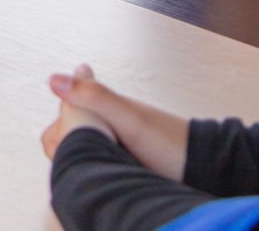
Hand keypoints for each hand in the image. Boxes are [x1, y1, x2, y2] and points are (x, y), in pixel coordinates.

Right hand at [40, 65, 190, 180]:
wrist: (206, 167)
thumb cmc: (169, 142)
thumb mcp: (128, 118)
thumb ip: (93, 97)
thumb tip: (53, 79)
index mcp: (107, 104)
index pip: (67, 106)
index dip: (63, 123)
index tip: (70, 138)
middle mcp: (111, 120)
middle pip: (72, 130)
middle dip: (68, 144)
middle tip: (82, 161)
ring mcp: (120, 140)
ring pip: (85, 148)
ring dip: (83, 159)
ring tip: (92, 173)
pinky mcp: (128, 160)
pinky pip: (101, 163)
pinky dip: (96, 170)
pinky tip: (102, 180)